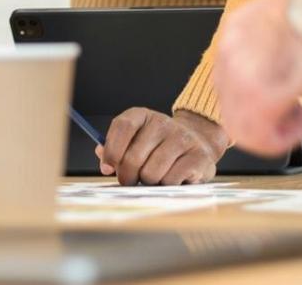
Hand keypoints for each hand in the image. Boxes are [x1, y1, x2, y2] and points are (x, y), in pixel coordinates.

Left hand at [96, 108, 228, 185]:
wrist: (198, 142)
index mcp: (143, 116)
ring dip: (149, 181)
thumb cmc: (159, 146)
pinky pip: (170, 180)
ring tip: (155, 176)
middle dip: (128, 176)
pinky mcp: (198, 156)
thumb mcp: (136, 141)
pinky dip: (167, 185)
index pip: (122, 127)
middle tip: (131, 180)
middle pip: (133, 158)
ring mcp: (182, 138)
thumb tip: (103, 157)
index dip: (111, 151)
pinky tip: (172, 177)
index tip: (107, 168)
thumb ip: (116, 148)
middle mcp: (162, 123)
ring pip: (151, 173)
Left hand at [214, 0, 301, 155]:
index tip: (280, 96)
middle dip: (261, 118)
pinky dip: (282, 137)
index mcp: (234, 32)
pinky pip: (261, 134)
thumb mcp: (284, 18)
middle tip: (292, 114)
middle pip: (230, 105)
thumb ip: (273, 46)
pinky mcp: (260, 97)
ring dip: (271, 131)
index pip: (230, 78)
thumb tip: (282, 68)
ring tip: (299, 119)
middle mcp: (228, 55)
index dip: (255, 95)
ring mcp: (239, 77)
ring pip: (241, 127)